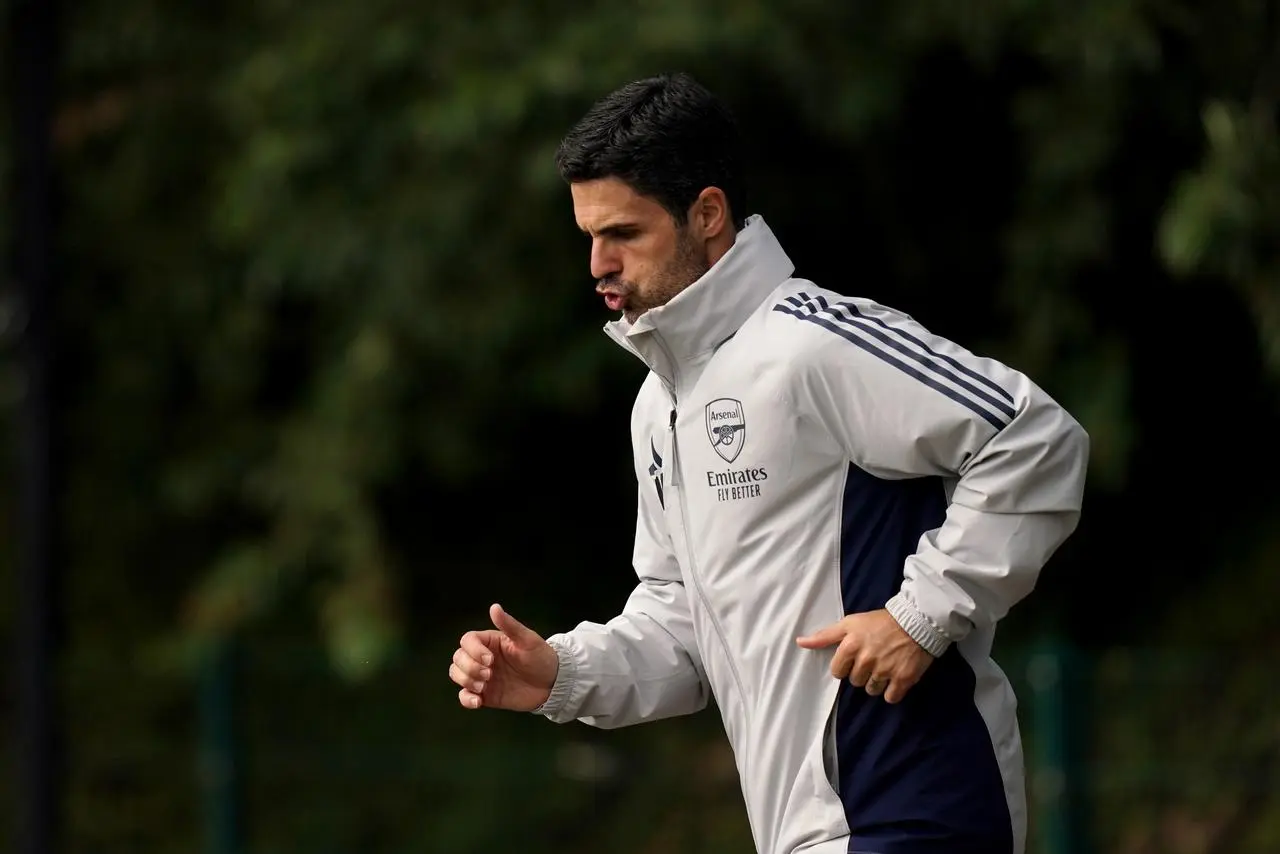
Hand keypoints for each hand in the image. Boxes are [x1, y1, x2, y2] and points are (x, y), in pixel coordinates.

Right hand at [450, 603, 558, 711]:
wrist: (552, 684)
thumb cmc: (541, 657)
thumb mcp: (528, 640)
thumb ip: (510, 625)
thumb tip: (494, 607)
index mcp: (491, 642)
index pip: (467, 640)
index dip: (473, 650)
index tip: (490, 659)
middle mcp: (482, 658)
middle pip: (458, 658)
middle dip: (469, 667)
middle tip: (489, 674)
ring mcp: (482, 677)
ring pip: (457, 674)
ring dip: (466, 681)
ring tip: (484, 686)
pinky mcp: (485, 695)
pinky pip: (464, 696)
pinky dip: (466, 699)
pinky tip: (479, 701)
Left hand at [795, 609, 933, 703]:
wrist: (917, 620)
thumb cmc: (880, 621)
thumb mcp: (849, 623)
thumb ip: (824, 636)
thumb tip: (799, 642)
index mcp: (850, 646)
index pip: (837, 672)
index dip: (845, 666)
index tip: (856, 658)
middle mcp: (866, 660)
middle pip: (855, 681)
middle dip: (862, 673)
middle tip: (874, 659)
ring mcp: (885, 671)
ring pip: (871, 690)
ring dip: (877, 682)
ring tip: (886, 666)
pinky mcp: (903, 679)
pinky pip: (890, 697)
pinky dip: (893, 691)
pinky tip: (896, 678)